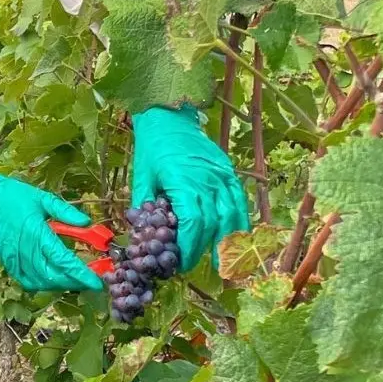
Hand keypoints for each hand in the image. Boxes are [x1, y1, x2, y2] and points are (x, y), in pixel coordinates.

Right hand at [0, 165, 104, 292]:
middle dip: (75, 281)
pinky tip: (54, 277)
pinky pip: (28, 281)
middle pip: (53, 275)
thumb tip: (87, 222)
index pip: (62, 259)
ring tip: (76, 278)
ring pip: (41, 281)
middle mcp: (25, 250)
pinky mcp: (9, 264)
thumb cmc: (16, 197)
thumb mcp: (44, 199)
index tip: (96, 280)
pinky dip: (43, 284)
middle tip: (91, 279)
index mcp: (35, 232)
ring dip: (61, 283)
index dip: (80, 273)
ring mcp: (15, 259)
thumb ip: (66, 212)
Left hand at [130, 105, 249, 270]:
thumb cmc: (152, 148)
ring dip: (226, 240)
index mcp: (182, 181)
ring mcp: (221, 174)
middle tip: (191, 265)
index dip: (188, 246)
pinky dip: (240, 220)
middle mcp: (206, 179)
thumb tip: (143, 236)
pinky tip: (237, 237)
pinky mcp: (228, 171)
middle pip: (211, 223)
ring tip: (220, 262)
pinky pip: (239, 200)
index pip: (192, 223)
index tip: (179, 262)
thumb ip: (144, 207)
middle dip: (202, 249)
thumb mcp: (142, 177)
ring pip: (231, 214)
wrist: (168, 116)